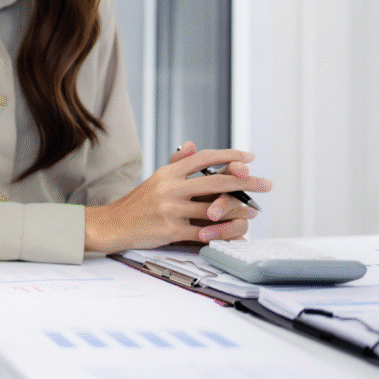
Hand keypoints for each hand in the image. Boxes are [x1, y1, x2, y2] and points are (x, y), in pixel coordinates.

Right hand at [83, 142, 271, 251]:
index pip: (204, 158)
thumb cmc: (137, 203)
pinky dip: (221, 233)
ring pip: (214, 209)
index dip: (230, 156)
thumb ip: (177, 163)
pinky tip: (233, 232)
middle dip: (246, 182)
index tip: (249, 158)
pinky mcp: (169, 229)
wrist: (112, 224)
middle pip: (216, 182)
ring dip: (238, 212)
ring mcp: (169, 209)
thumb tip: (194, 146)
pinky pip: (203, 232)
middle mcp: (169, 188)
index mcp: (168, 172)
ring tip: (252, 212)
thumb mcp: (156, 178)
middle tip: (265, 184)